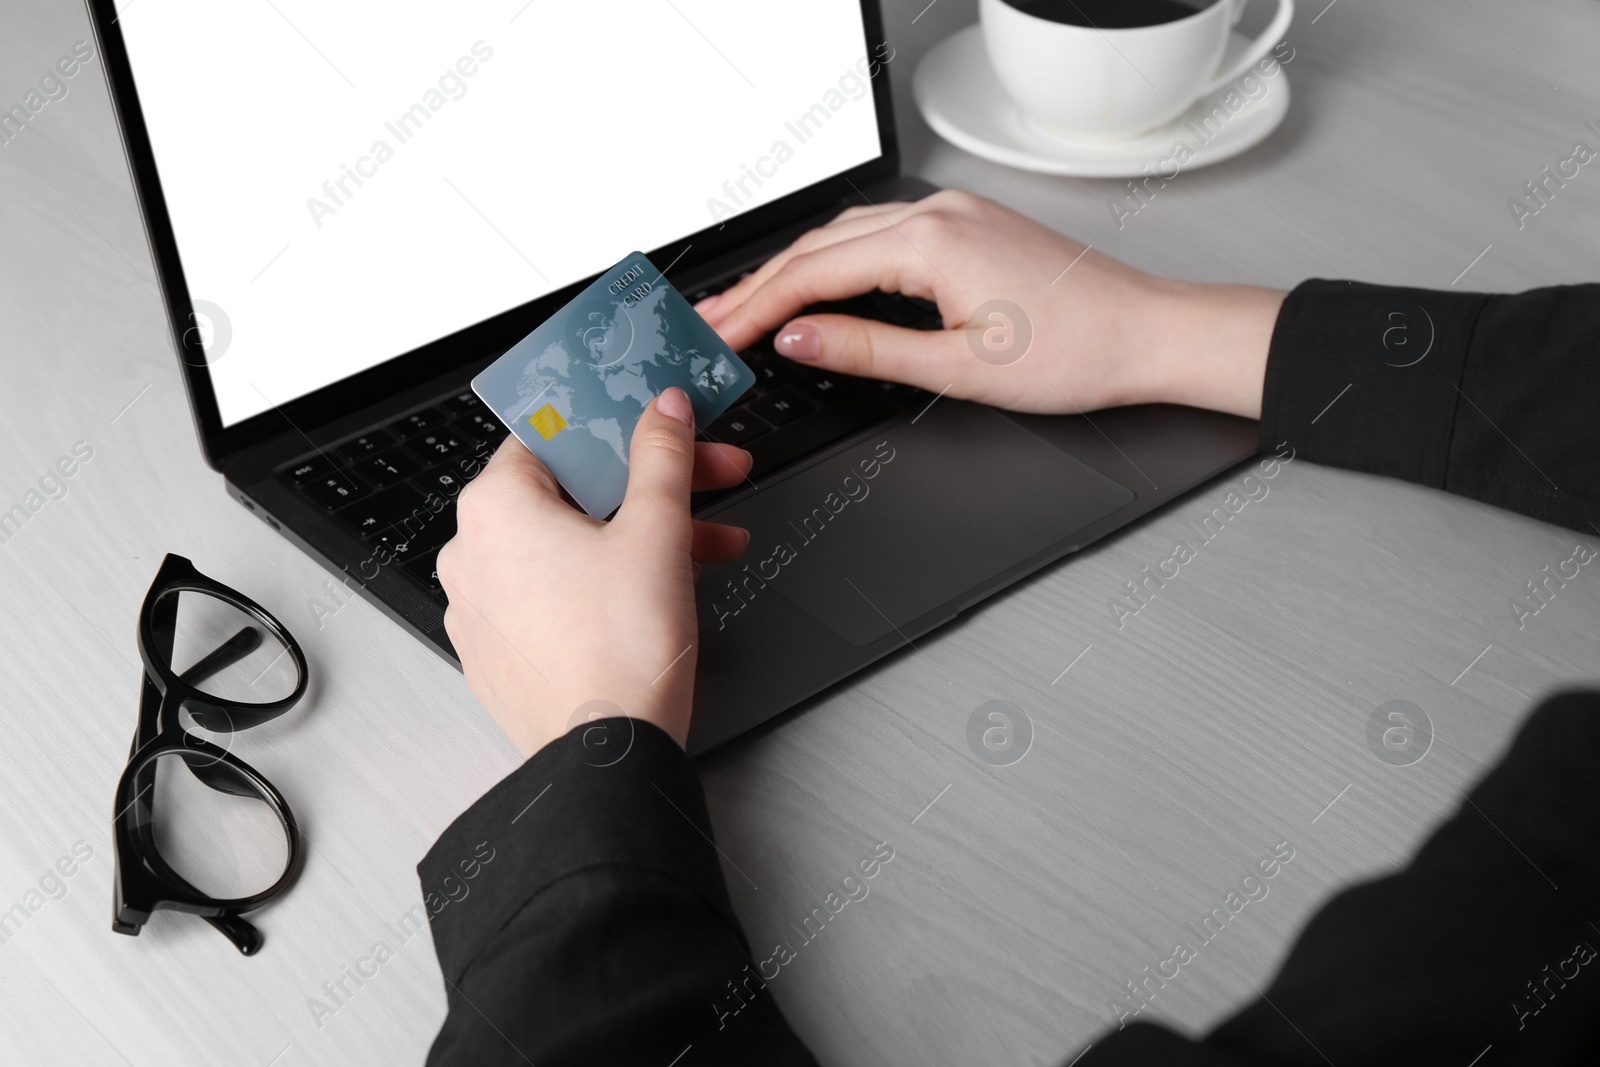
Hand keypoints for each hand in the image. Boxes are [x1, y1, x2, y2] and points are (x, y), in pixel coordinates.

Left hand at [436, 388, 750, 757]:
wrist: (608, 758)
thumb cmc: (620, 651)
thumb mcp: (657, 532)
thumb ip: (662, 456)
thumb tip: (664, 410)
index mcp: (496, 507)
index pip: (557, 435)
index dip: (625, 427)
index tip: (664, 428)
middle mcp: (472, 553)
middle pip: (573, 492)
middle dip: (654, 485)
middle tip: (713, 478)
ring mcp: (482, 608)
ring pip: (572, 545)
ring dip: (645, 535)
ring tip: (713, 544)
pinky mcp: (502, 653)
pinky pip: (557, 594)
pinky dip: (608, 581)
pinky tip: (666, 587)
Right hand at [700, 190, 1284, 418]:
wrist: (1146, 334)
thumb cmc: (1076, 353)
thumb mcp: (958, 368)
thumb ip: (867, 350)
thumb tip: (798, 341)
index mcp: (929, 243)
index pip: (813, 273)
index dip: (755, 309)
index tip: (717, 336)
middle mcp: (936, 214)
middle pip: (818, 246)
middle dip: (758, 287)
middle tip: (708, 323)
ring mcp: (952, 213)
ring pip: (844, 236)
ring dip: (791, 271)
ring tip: (745, 305)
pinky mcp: (966, 224)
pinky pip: (877, 235)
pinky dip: (833, 260)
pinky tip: (814, 282)